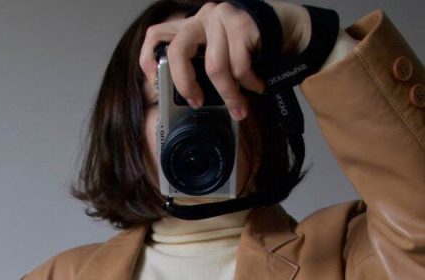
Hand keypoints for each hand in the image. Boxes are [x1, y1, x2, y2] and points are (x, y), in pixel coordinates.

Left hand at [138, 1, 310, 119]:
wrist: (287, 30)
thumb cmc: (250, 50)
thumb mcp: (220, 57)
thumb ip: (202, 69)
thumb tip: (190, 103)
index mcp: (192, 27)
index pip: (157, 35)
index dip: (147, 59)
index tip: (153, 83)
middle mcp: (202, 17)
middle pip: (178, 52)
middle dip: (186, 85)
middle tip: (197, 103)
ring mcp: (222, 17)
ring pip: (215, 67)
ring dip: (230, 95)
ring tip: (241, 106)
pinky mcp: (242, 22)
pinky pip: (240, 66)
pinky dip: (249, 84)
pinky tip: (257, 86)